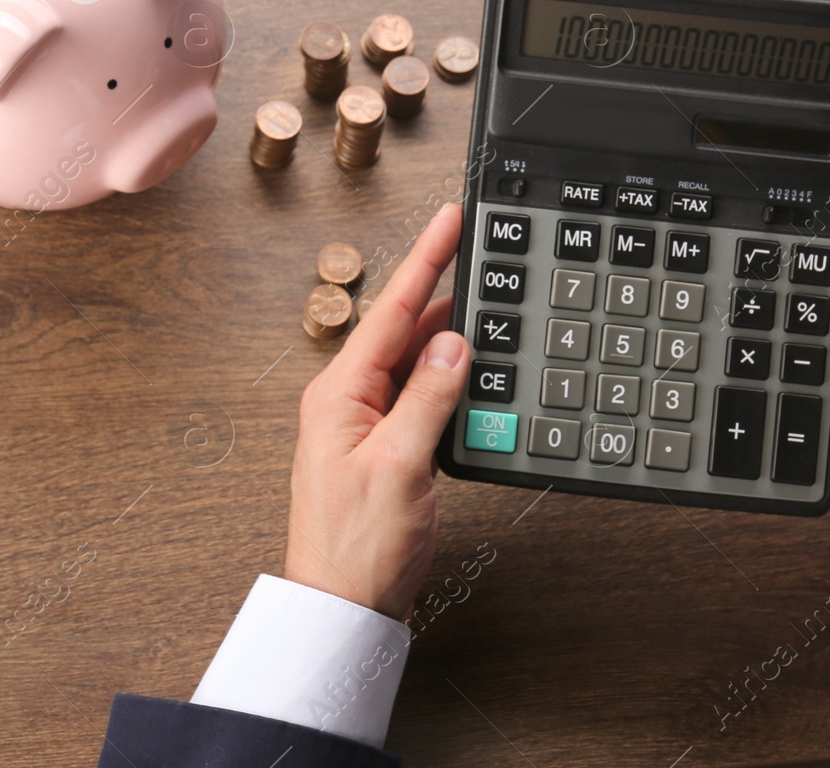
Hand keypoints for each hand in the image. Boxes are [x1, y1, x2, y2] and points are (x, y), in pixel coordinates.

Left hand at [284, 204, 469, 620]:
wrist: (344, 610)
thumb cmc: (356, 548)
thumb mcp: (399, 466)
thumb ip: (428, 397)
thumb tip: (453, 343)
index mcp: (339, 393)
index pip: (391, 311)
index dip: (425, 260)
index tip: (450, 219)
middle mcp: (348, 401)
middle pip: (403, 329)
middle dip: (444, 291)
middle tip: (484, 252)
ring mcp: (366, 425)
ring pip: (416, 362)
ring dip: (451, 338)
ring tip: (490, 305)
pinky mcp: (386, 449)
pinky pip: (421, 396)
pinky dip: (450, 380)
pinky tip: (475, 371)